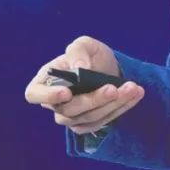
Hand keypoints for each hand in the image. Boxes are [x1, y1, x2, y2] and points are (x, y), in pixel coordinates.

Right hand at [24, 36, 144, 134]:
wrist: (109, 68)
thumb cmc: (90, 55)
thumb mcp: (85, 45)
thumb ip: (78, 51)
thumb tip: (79, 68)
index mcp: (45, 81)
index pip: (34, 94)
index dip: (48, 95)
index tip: (67, 92)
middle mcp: (55, 103)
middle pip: (68, 110)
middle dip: (94, 99)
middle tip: (113, 88)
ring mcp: (71, 117)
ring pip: (89, 118)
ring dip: (113, 104)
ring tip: (132, 88)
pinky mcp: (89, 125)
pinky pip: (103, 121)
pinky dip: (121, 108)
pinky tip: (135, 95)